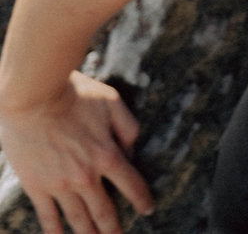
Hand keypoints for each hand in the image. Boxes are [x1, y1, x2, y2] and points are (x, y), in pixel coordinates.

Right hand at [0, 71, 154, 233]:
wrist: (35, 95)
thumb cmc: (74, 93)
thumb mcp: (111, 101)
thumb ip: (127, 126)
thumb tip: (132, 150)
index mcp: (107, 155)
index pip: (131, 185)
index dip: (142, 200)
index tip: (147, 210)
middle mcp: (86, 176)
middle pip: (104, 212)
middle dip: (114, 229)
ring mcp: (60, 184)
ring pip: (78, 219)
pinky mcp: (37, 186)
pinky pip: (48, 217)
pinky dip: (55, 232)